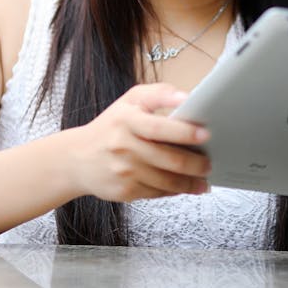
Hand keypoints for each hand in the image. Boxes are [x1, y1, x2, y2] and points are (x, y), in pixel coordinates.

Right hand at [70, 83, 211, 201]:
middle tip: (210, 163)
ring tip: (203, 180)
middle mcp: (124, 147)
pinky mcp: (124, 192)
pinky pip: (157, 193)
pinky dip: (175, 191)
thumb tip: (186, 97)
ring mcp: (124, 172)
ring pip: (166, 181)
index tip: (206, 134)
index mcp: (126, 120)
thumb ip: (158, 94)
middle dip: (195, 163)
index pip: (159, 128)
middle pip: (168, 159)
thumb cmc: (111, 126)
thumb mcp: (130, 101)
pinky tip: (185, 186)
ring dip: (190, 182)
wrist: (77, 159)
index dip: (184, 132)